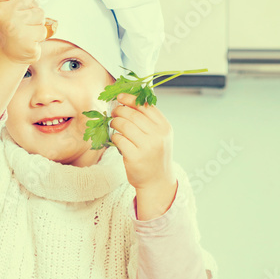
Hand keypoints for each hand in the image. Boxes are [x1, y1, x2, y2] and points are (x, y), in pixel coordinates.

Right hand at [0, 0, 45, 65]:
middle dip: (32, 10)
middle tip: (23, 22)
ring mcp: (17, 29)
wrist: (9, 54)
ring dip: (37, 23)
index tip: (16, 2)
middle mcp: (7, 15)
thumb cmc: (10, 28)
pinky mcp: (28, 43)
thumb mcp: (5, 7)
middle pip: (32, 0)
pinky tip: (30, 40)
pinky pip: (43, 31)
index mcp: (0, 6)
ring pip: (40, 15)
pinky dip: (39, 36)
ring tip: (27, 30)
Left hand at [110, 92, 175, 215]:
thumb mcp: (160, 136)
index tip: (120, 97)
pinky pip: (119, 139)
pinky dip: (115, 137)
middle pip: (132, 114)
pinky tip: (117, 139)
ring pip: (124, 125)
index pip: (145, 106)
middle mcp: (157, 136)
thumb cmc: (155, 156)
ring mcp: (146, 147)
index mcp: (164, 127)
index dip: (130, 98)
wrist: (157, 181)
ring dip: (115, 122)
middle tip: (114, 112)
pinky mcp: (135, 157)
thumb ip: (149, 120)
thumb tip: (128, 101)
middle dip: (119, 110)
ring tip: (114, 124)